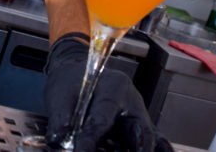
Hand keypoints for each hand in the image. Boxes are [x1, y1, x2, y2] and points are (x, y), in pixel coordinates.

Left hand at [44, 35, 172, 151]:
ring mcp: (140, 115)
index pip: (102, 119)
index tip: (79, 151)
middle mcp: (133, 101)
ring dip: (142, 149)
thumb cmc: (70, 81)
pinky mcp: (140, 127)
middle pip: (140, 132)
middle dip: (136, 149)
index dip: (90, 140)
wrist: (78, 72)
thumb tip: (58, 142)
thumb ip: (60, 120)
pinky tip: (146, 151)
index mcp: (114, 87)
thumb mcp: (59, 95)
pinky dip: (154, 148)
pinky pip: (156, 141)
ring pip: (149, 138)